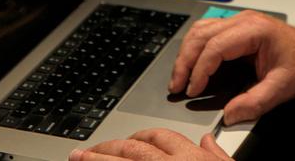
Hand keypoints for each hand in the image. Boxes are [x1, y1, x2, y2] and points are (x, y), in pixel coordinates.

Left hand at [69, 128, 230, 159]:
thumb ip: (216, 156)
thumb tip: (208, 141)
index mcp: (191, 159)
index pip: (160, 137)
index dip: (139, 136)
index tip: (126, 141)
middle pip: (133, 149)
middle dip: (108, 147)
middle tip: (88, 149)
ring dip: (96, 160)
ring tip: (78, 159)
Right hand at [169, 9, 294, 124]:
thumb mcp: (282, 88)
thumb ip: (255, 102)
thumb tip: (230, 114)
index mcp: (254, 30)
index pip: (215, 46)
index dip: (200, 69)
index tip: (193, 90)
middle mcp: (243, 20)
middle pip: (201, 34)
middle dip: (185, 61)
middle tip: (177, 86)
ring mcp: (239, 21)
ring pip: (200, 30)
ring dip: (186, 53)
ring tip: (180, 78)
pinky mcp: (236, 27)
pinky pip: (207, 32)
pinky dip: (195, 48)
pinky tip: (192, 66)